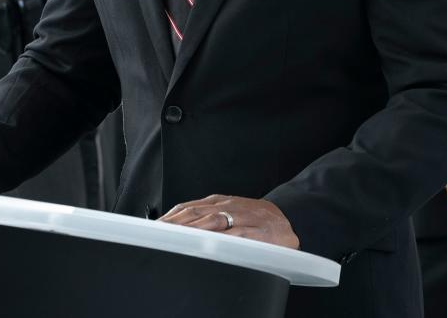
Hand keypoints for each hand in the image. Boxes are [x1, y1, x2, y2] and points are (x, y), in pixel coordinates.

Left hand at [160, 194, 298, 248]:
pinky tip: (209, 245)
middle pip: (197, 214)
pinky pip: (236, 235)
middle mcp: (230, 206)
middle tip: (159, 235)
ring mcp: (244, 218)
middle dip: (177, 225)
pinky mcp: (258, 233)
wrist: (291, 218)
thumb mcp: (231, 212)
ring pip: (214, 222)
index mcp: (220, 202)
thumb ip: (208, 217)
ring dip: (193, 230)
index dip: (171, 217)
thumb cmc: (256, 219)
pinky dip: (221, 239)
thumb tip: (177, 226)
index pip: (189, 207)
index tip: (155, 228)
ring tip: (177, 239)